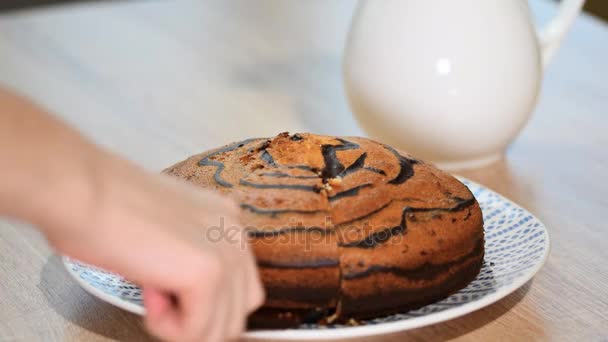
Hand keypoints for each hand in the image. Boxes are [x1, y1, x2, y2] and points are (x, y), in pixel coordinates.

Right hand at [47, 155, 264, 341]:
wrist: (81, 190)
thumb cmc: (101, 206)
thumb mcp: (163, 231)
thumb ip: (187, 257)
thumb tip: (188, 296)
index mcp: (225, 220)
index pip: (238, 289)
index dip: (197, 301)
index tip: (162, 284)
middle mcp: (234, 233)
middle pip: (236, 312)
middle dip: (194, 318)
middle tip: (156, 292)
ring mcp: (226, 252)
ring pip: (220, 329)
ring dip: (180, 325)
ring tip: (150, 292)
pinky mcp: (207, 273)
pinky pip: (196, 332)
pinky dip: (166, 327)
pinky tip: (148, 295)